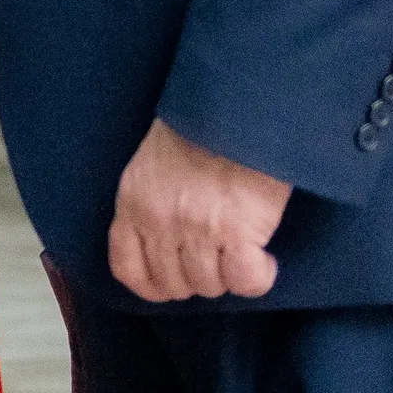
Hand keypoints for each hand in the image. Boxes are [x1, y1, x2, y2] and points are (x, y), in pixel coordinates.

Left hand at [109, 117, 292, 300]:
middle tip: (218, 263)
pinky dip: (257, 279)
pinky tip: (264, 262)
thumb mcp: (152, 162)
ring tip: (242, 254)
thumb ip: (149, 201)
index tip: (171, 288)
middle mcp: (160, 221)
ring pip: (209, 285)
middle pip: (173, 283)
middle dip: (196, 281)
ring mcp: (198, 229)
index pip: (128, 268)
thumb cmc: (200, 126)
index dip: (151, 286)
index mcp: (133, 203)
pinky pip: (245, 281)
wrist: (237, 105)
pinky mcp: (239, 232)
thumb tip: (164, 242)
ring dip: (228, 277)